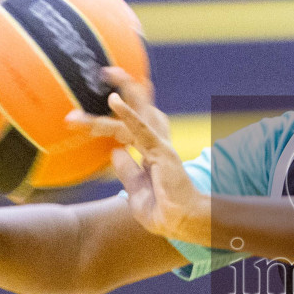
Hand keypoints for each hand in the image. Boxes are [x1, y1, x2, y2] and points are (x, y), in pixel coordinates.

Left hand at [68, 67, 207, 243]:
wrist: (183, 223)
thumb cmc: (164, 213)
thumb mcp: (137, 192)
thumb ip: (127, 171)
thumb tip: (114, 152)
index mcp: (153, 154)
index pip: (137, 126)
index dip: (127, 110)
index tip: (113, 96)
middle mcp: (158, 145)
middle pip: (141, 110)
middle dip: (128, 88)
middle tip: (109, 70)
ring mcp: (160, 146)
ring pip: (139, 113)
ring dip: (124, 92)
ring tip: (110, 72)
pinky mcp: (161, 151)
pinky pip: (140, 128)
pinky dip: (127, 113)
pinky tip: (114, 100)